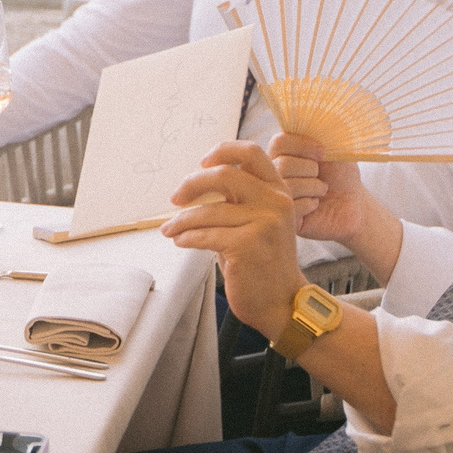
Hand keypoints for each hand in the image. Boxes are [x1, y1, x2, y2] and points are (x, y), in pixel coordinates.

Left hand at [161, 141, 305, 339]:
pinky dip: (187, 238)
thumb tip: (196, 182)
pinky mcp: (248, 244)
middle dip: (191, 185)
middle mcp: (276, 201)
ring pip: (208, 211)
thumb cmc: (262, 262)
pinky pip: (205, 235)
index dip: (222, 151)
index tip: (201, 164)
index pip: (251, 152)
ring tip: (171, 230)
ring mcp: (264, 222)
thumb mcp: (257, 221)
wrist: (280, 302)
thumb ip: (238, 198)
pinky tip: (181, 241)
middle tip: (175, 199)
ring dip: (181, 221)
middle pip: (223, 174)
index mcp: (278, 190)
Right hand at [270, 133, 367, 242]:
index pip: (279, 141)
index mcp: (281, 152)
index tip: (323, 152)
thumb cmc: (341, 175)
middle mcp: (272, 172)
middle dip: (310, 169)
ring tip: (322, 190)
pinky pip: (291, 207)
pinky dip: (310, 204)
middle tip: (321, 176)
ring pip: (287, 186)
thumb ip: (320, 132)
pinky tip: (316, 206)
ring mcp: (274, 195)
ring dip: (313, 187)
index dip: (302, 145)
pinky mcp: (282, 217)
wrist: (354, 205)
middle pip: (282, 164)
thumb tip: (311, 112)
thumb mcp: (334, 148)